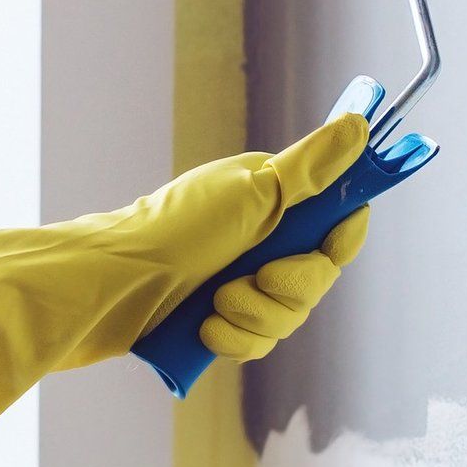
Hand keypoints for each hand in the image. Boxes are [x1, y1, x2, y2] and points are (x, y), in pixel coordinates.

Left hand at [0, 112, 371, 448]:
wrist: (108, 288)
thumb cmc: (173, 230)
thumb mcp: (252, 192)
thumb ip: (312, 168)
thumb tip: (358, 123)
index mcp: (272, 199)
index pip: (336, 223)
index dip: (339, 240)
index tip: (328, 244)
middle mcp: (259, 239)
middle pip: (316, 279)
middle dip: (287, 289)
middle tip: (250, 279)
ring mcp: (238, 282)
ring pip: (287, 318)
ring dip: (254, 317)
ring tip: (214, 306)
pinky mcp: (217, 322)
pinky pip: (256, 343)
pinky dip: (232, 339)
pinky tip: (203, 329)